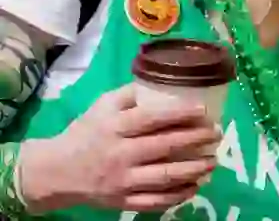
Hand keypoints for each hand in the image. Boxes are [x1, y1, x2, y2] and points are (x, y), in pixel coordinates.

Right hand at [19, 84, 219, 212]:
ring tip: (213, 161)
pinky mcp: (122, 202)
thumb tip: (163, 82)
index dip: (181, 114)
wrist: (55, 172)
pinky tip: (195, 186)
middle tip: (217, 133)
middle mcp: (120, 154)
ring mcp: (122, 181)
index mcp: (115, 127)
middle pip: (165, 146)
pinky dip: (178, 195)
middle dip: (196, 139)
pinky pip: (155, 201)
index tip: (204, 111)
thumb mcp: (101, 106)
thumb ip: (130, 94)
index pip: (152, 118)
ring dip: (194, 169)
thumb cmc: (85, 133)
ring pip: (165, 176)